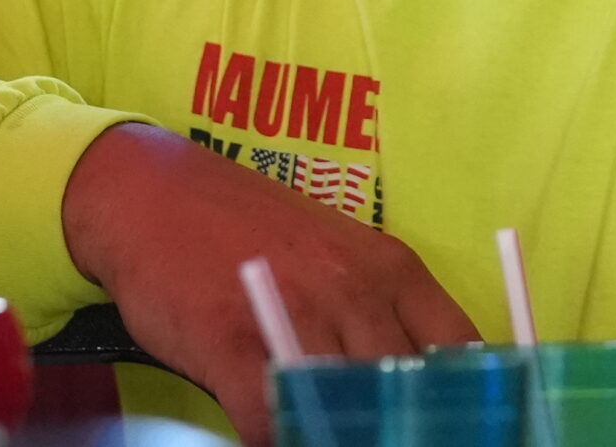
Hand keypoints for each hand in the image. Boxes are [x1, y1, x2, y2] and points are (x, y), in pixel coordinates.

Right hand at [60, 123, 477, 443]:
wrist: (149, 193)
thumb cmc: (249, 232)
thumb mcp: (338, 258)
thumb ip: (382, 315)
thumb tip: (421, 389)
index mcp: (393, 270)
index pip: (462, 352)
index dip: (465, 403)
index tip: (462, 425)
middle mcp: (356, 289)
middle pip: (408, 392)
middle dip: (403, 427)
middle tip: (394, 437)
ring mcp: (296, 313)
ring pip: (347, 410)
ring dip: (346, 434)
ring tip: (340, 437)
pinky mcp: (232, 341)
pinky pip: (273, 418)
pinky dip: (279, 440)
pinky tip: (277, 441)